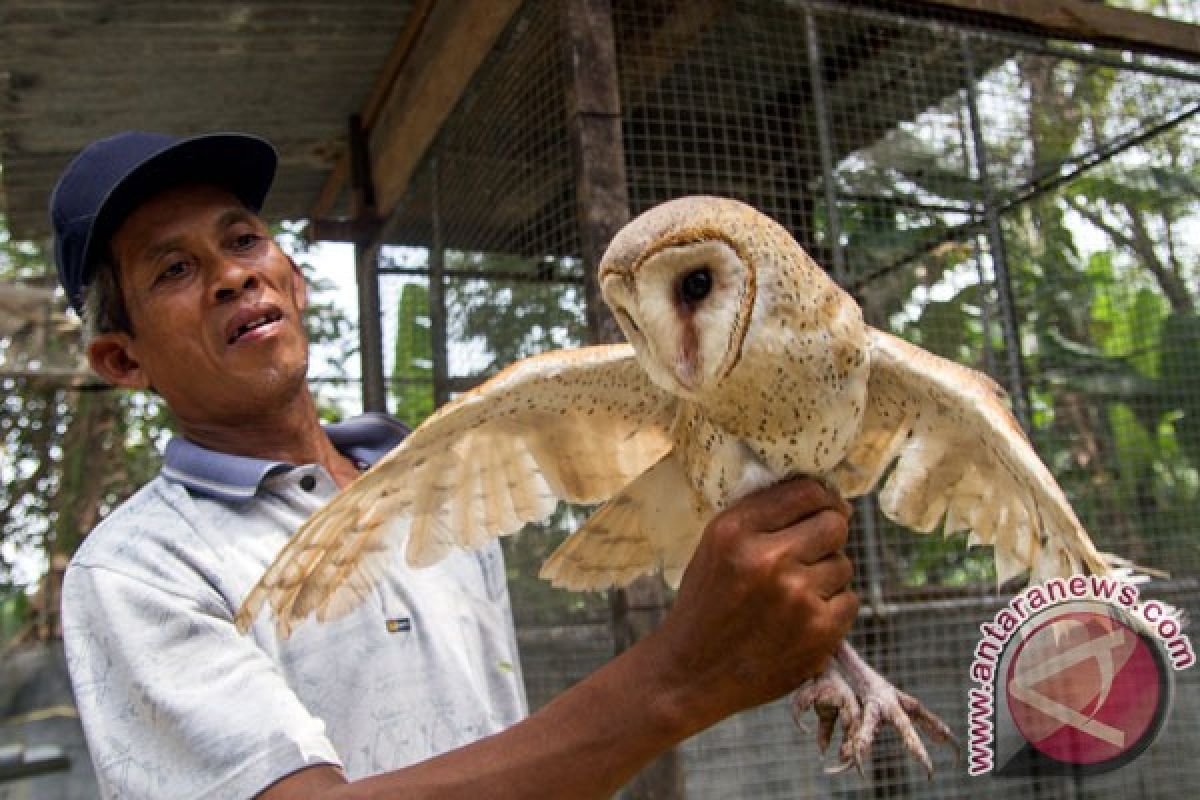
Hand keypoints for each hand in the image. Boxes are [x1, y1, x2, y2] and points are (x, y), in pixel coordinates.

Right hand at [649, 478, 857, 729]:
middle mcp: (768, 559)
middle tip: (811, 552)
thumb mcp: (715, 546)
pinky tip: (802, 619)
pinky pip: (849, 601)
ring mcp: (797, 597)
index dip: (823, 497)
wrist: (691, 673)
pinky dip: (832, 609)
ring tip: (794, 594)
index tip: (824, 507)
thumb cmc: (706, 604)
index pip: (806, 492)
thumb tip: (831, 501)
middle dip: (828, 535)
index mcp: (736, 531)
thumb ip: (762, 516)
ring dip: (826, 576)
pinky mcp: (819, 632)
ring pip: (843, 565)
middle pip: (834, 525)